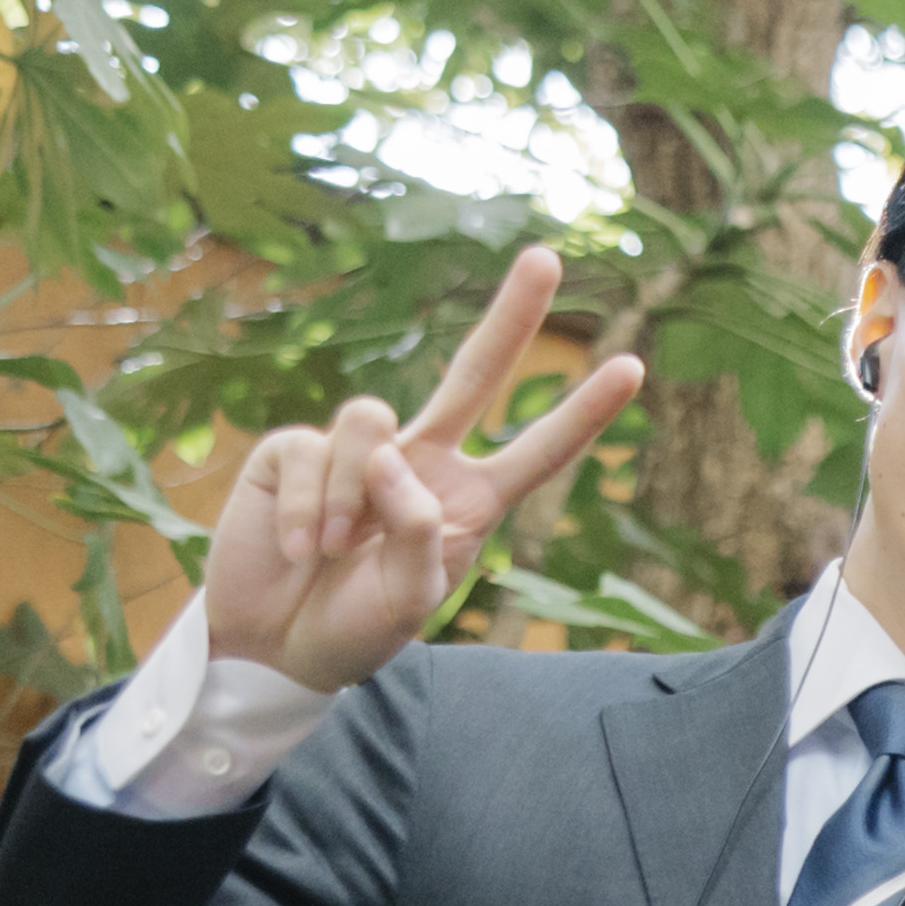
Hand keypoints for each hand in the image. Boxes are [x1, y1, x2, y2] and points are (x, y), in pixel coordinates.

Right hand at [207, 246, 644, 698]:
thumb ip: (416, 531)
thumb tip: (394, 453)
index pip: (537, 450)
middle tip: (548, 258)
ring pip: (372, 422)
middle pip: (474, 373)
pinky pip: (312, 452)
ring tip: (332, 553)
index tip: (632, 366)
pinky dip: (308, 508)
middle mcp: (421, 462)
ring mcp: (360, 451)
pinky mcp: (294, 451)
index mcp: (468, 501)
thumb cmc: (353, 628)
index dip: (582, 411)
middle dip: (511, 315)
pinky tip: (298, 549)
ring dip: (352, 496)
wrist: (272, 647)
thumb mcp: (408, 598)